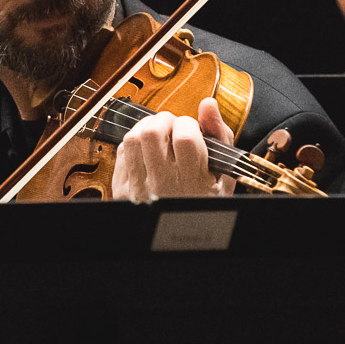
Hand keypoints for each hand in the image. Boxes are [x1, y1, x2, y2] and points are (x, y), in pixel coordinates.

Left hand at [112, 97, 236, 201]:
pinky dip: (133, 145)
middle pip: (152, 133)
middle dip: (164, 119)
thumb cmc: (205, 205)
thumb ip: (219, 136)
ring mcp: (139, 188)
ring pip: (132, 140)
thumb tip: (208, 104)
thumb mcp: (223, 176)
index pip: (185, 137)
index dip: (188, 124)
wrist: (182, 239)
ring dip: (145, 128)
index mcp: (193, 182)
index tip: (191, 129)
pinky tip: (146, 151)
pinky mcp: (122, 190)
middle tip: (172, 127)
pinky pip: (120, 154)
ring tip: (159, 135)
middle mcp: (163, 185)